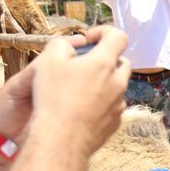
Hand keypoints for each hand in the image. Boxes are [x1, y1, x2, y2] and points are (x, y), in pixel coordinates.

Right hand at [29, 26, 130, 154]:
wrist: (61, 138)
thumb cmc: (53, 97)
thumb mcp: (48, 61)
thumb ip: (61, 44)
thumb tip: (70, 46)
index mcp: (104, 63)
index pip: (119, 37)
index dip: (105, 32)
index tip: (90, 39)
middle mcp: (118, 82)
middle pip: (121, 62)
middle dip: (106, 59)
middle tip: (84, 66)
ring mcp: (119, 104)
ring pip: (118, 85)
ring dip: (104, 82)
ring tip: (80, 89)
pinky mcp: (116, 122)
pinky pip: (114, 106)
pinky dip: (103, 102)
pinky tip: (83, 109)